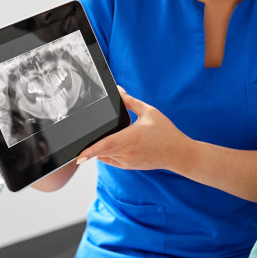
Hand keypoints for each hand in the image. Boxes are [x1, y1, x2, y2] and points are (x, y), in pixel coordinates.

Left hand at [76, 89, 192, 171]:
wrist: (178, 153)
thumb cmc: (166, 132)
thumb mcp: (150, 112)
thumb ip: (130, 102)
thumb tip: (118, 91)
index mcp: (132, 137)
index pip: (106, 145)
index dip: (91, 151)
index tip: (79, 156)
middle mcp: (128, 152)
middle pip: (101, 151)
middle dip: (90, 145)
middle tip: (82, 137)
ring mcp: (128, 161)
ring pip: (105, 156)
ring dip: (99, 148)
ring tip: (103, 136)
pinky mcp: (129, 166)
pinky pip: (111, 160)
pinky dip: (106, 153)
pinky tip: (111, 143)